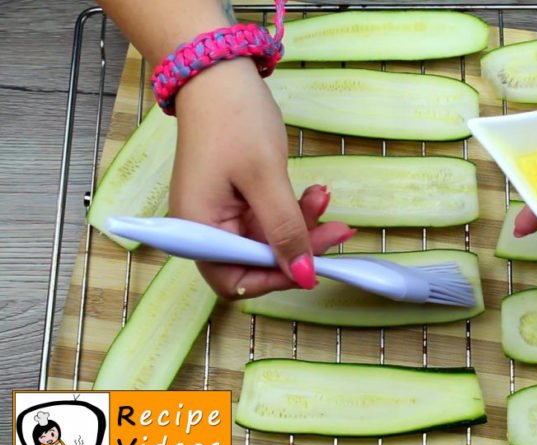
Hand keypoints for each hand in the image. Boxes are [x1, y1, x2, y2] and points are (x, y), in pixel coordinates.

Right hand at [169, 58, 353, 298]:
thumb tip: (304, 277)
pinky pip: (270, 216)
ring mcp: (222, 212)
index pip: (235, 280)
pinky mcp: (238, 197)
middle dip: (299, 246)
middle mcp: (206, 228)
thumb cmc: (234, 121)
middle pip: (257, 260)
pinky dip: (294, 208)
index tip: (312, 266)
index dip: (275, 278)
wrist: (219, 72)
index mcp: (199, 230)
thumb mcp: (265, 178)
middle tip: (337, 229)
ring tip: (324, 197)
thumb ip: (285, 230)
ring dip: (303, 223)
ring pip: (270, 238)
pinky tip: (315, 192)